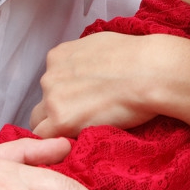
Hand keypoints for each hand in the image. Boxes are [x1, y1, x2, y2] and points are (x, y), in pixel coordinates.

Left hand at [31, 32, 175, 136]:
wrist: (149, 71)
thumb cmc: (136, 57)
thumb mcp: (100, 45)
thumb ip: (84, 59)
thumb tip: (89, 69)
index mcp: (58, 56)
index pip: (50, 83)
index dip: (66, 96)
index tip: (83, 102)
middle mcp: (49, 75)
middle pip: (43, 103)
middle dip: (59, 112)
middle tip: (86, 119)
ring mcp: (52, 98)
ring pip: (40, 123)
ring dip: (58, 129)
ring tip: (86, 132)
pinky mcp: (60, 120)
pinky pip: (46, 140)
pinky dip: (58, 144)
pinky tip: (78, 143)